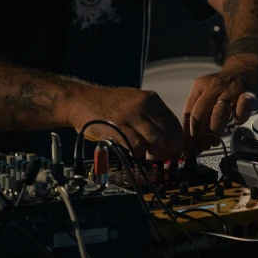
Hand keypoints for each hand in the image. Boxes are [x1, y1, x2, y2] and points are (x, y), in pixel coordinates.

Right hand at [68, 86, 182, 159]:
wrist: (80, 100)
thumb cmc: (107, 106)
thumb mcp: (134, 102)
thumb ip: (151, 116)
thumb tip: (168, 138)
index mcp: (151, 99)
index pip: (174, 123)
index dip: (177, 142)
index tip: (174, 153)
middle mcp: (144, 104)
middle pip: (168, 133)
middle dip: (169, 151)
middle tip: (162, 159)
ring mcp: (130, 115)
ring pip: (157, 139)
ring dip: (155, 154)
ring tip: (148, 157)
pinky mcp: (118, 126)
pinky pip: (137, 145)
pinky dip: (139, 154)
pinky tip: (135, 155)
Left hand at [182, 66, 257, 155]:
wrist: (247, 70)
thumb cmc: (224, 88)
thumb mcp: (207, 94)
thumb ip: (198, 111)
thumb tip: (188, 138)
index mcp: (200, 86)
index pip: (189, 113)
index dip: (187, 133)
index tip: (188, 147)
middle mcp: (214, 86)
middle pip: (200, 115)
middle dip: (198, 136)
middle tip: (201, 148)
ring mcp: (231, 89)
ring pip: (218, 115)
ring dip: (215, 132)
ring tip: (214, 141)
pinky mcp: (248, 94)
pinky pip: (241, 111)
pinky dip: (238, 120)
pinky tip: (237, 122)